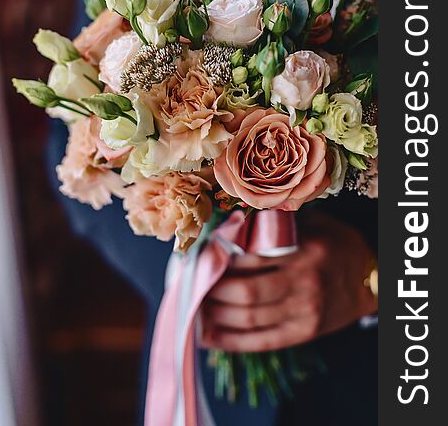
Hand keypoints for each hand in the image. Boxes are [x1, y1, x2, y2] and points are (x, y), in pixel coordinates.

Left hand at [201, 209, 377, 352]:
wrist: (369, 279)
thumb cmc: (335, 244)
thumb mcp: (313, 223)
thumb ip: (277, 222)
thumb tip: (232, 221)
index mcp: (306, 253)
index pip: (254, 258)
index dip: (222, 258)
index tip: (202, 254)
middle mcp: (306, 285)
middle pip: (248, 293)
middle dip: (214, 289)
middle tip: (194, 281)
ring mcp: (305, 314)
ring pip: (251, 320)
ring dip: (217, 315)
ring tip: (195, 306)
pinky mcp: (304, 334)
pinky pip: (262, 342)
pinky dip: (232, 341)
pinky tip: (210, 335)